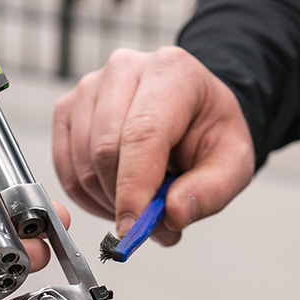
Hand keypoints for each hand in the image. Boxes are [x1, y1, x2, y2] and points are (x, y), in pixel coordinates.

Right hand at [52, 46, 253, 243]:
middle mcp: (124, 70)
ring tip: (140, 203)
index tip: (132, 229)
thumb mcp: (234, 162)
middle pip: (105, 150)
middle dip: (124, 200)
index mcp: (172, 72)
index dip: (134, 187)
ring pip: (82, 163)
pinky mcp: (68, 108)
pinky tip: (115, 195)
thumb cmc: (210, 131)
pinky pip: (65, 167)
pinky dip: (87, 195)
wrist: (193, 111)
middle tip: (150, 222)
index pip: (143, 133)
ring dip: (107, 201)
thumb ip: (210, 191)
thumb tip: (171, 215)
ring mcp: (89, 87)